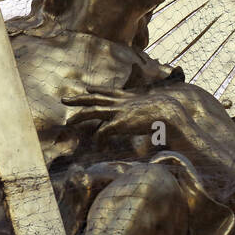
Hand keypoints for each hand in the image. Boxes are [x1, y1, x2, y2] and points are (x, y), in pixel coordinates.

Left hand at [61, 86, 186, 146]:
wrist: (169, 114)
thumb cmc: (168, 113)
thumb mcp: (157, 106)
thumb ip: (152, 109)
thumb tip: (158, 114)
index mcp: (129, 97)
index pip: (109, 92)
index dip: (97, 90)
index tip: (87, 88)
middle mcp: (121, 102)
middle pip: (95, 98)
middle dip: (79, 99)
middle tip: (64, 99)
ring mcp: (119, 112)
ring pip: (93, 111)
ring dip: (79, 116)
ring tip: (68, 122)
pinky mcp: (119, 123)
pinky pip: (103, 132)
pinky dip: (100, 140)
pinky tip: (99, 146)